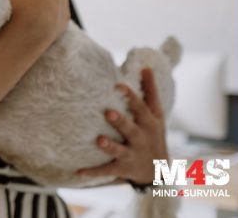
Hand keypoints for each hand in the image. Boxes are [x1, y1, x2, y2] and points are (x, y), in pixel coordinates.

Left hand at [77, 68, 168, 183]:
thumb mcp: (157, 114)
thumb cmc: (153, 134)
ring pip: (120, 151)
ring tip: (98, 140)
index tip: (118, 84)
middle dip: (121, 121)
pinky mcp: (123, 168)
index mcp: (149, 123)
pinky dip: (94, 171)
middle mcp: (142, 138)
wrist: (159, 172)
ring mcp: (132, 154)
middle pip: (131, 129)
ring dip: (110, 146)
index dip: (131, 96)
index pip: (142, 107)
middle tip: (107, 112)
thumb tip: (145, 66)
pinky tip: (78, 171)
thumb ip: (149, 91)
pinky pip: (107, 170)